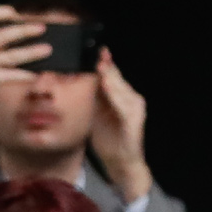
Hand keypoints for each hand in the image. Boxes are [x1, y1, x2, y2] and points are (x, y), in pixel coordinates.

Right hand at [0, 6, 50, 156]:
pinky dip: (26, 75)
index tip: (18, 15)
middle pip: (5, 34)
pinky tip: (35, 75)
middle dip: (26, 30)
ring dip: (33, 52)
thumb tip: (23, 35)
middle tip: (42, 28)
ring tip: (48, 50)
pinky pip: (14, 74)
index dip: (4, 12)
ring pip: (14, 55)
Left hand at [90, 47, 152, 201]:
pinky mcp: (134, 121)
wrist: (120, 162)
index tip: (93, 49)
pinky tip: (107, 86)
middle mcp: (131, 99)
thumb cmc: (107, 138)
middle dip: (106, 66)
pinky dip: (115, 95)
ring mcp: (134, 109)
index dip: (103, 63)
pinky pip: (123, 105)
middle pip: (117, 78)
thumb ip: (92, 97)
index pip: (112, 76)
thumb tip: (77, 80)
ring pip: (121, 88)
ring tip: (100, 65)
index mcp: (121, 97)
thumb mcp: (95, 114)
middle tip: (96, 51)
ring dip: (110, 77)